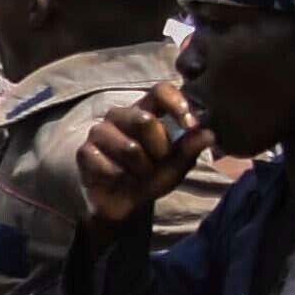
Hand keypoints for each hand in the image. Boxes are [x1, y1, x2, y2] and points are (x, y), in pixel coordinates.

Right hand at [68, 78, 205, 227]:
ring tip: (139, 175)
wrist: (122, 203)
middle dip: (159, 150)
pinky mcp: (85, 152)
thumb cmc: (150, 177)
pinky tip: (120, 181)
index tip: (190, 125)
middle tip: (158, 164)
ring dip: (142, 170)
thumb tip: (209, 134)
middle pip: (145, 121)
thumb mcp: (176, 165)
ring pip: (130, 148)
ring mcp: (99, 132)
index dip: (176, 103)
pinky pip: (112, 167)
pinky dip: (123, 180)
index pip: (160, 90)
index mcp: (144, 111)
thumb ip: (190, 149)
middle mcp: (119, 116)